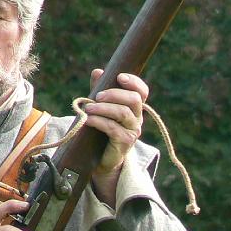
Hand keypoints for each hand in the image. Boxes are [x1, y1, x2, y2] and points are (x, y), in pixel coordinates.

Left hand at [85, 70, 147, 204]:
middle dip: (114, 94)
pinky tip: (89, 120)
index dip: (134, 82)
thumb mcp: (100, 107)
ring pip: (123, 113)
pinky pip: (113, 128)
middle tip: (97, 96)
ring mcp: (133, 131)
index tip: (120, 77)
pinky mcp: (125, 143)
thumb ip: (100, 90)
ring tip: (89, 109)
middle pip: (134, 99)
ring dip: (104, 108)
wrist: (100, 158)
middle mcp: (137, 118)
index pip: (142, 91)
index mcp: (134, 107)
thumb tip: (98, 72)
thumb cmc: (101, 129)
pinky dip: (99, 121)